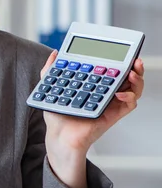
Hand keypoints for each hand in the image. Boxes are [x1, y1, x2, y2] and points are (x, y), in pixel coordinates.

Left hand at [39, 51, 143, 187]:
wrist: (58, 135)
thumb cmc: (57, 115)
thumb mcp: (51, 88)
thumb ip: (51, 70)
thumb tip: (55, 53)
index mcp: (94, 84)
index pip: (111, 69)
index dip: (120, 60)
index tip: (121, 52)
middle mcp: (105, 92)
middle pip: (127, 77)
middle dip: (135, 66)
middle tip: (134, 60)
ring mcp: (111, 103)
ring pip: (134, 89)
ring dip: (137, 79)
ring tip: (132, 73)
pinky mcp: (114, 114)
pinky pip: (129, 104)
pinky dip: (129, 97)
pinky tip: (119, 92)